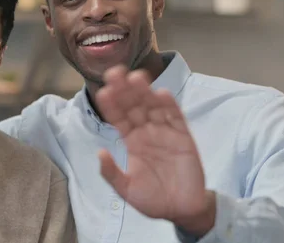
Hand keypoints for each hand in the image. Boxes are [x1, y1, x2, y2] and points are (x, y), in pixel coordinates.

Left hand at [95, 66, 214, 235]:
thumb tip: (99, 152)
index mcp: (131, 141)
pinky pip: (175, 118)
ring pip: (152, 106)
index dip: (111, 104)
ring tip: (136, 77)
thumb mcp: (126, 189)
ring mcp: (165, 132)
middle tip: (114, 73)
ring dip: (145, 92)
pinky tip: (161, 94)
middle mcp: (146, 132)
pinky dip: (169, 106)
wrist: (182, 210)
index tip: (103, 90)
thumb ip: (112, 173)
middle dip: (124, 90)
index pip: (118, 117)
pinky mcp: (183, 137)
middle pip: (133, 106)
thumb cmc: (152, 199)